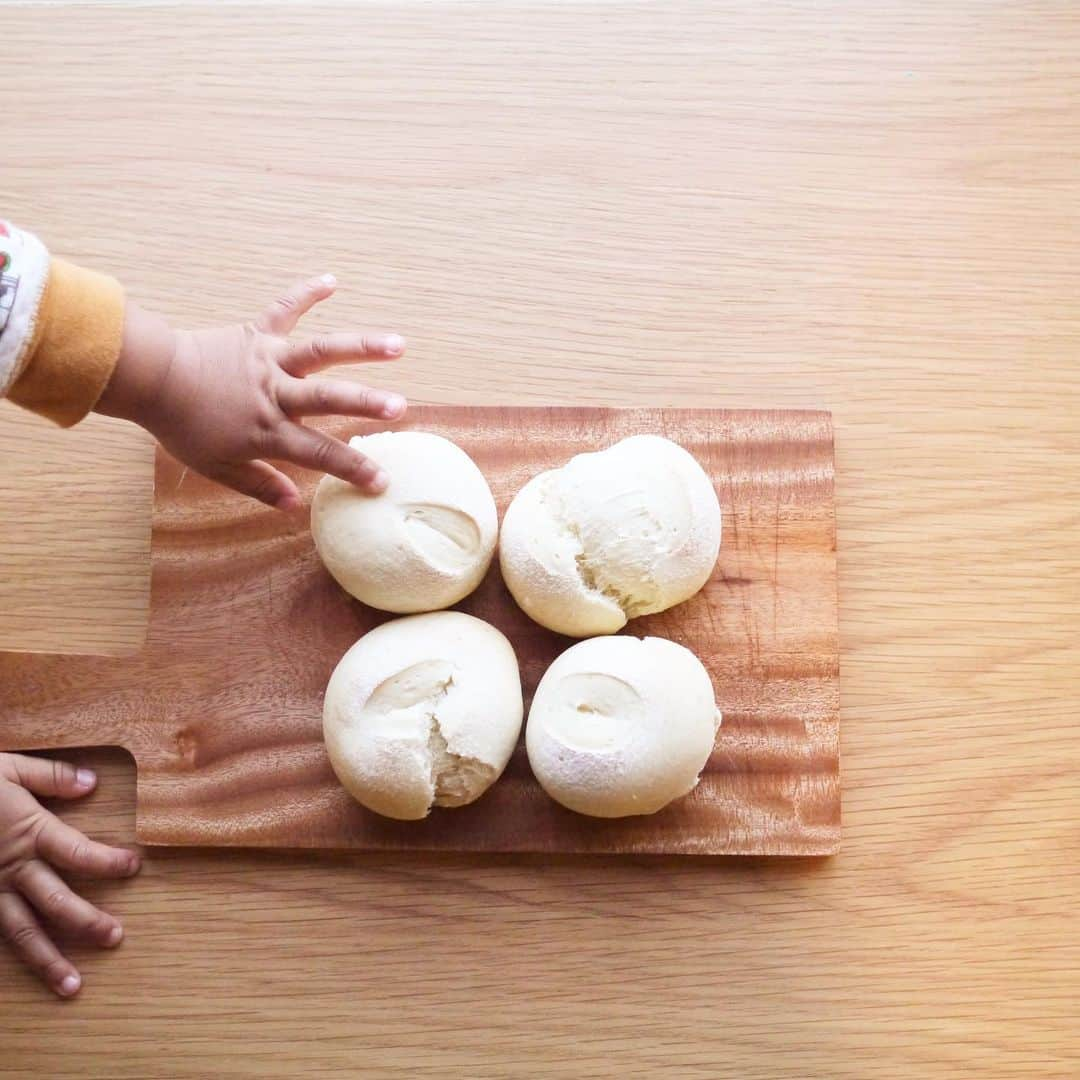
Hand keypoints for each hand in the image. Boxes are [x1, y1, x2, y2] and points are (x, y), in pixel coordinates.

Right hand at [0, 753, 139, 997]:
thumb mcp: (8, 767)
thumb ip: (51, 776)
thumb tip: (91, 782)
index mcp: (28, 832)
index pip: (78, 852)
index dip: (108, 862)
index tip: (134, 867)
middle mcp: (9, 868)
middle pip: (54, 901)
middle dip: (86, 922)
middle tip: (115, 938)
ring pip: (20, 932)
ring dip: (48, 960)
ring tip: (72, 985)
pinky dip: (2, 960)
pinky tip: (18, 986)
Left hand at [96, 275, 407, 510]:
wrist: (150, 378)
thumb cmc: (182, 426)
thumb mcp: (217, 466)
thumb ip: (259, 485)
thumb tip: (294, 505)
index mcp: (268, 430)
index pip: (319, 454)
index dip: (352, 468)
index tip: (381, 481)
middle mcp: (275, 393)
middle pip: (328, 398)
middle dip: (366, 403)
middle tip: (399, 406)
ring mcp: (269, 359)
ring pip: (321, 351)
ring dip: (361, 346)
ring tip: (397, 344)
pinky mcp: (256, 333)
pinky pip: (284, 310)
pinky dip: (306, 293)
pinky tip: (332, 280)